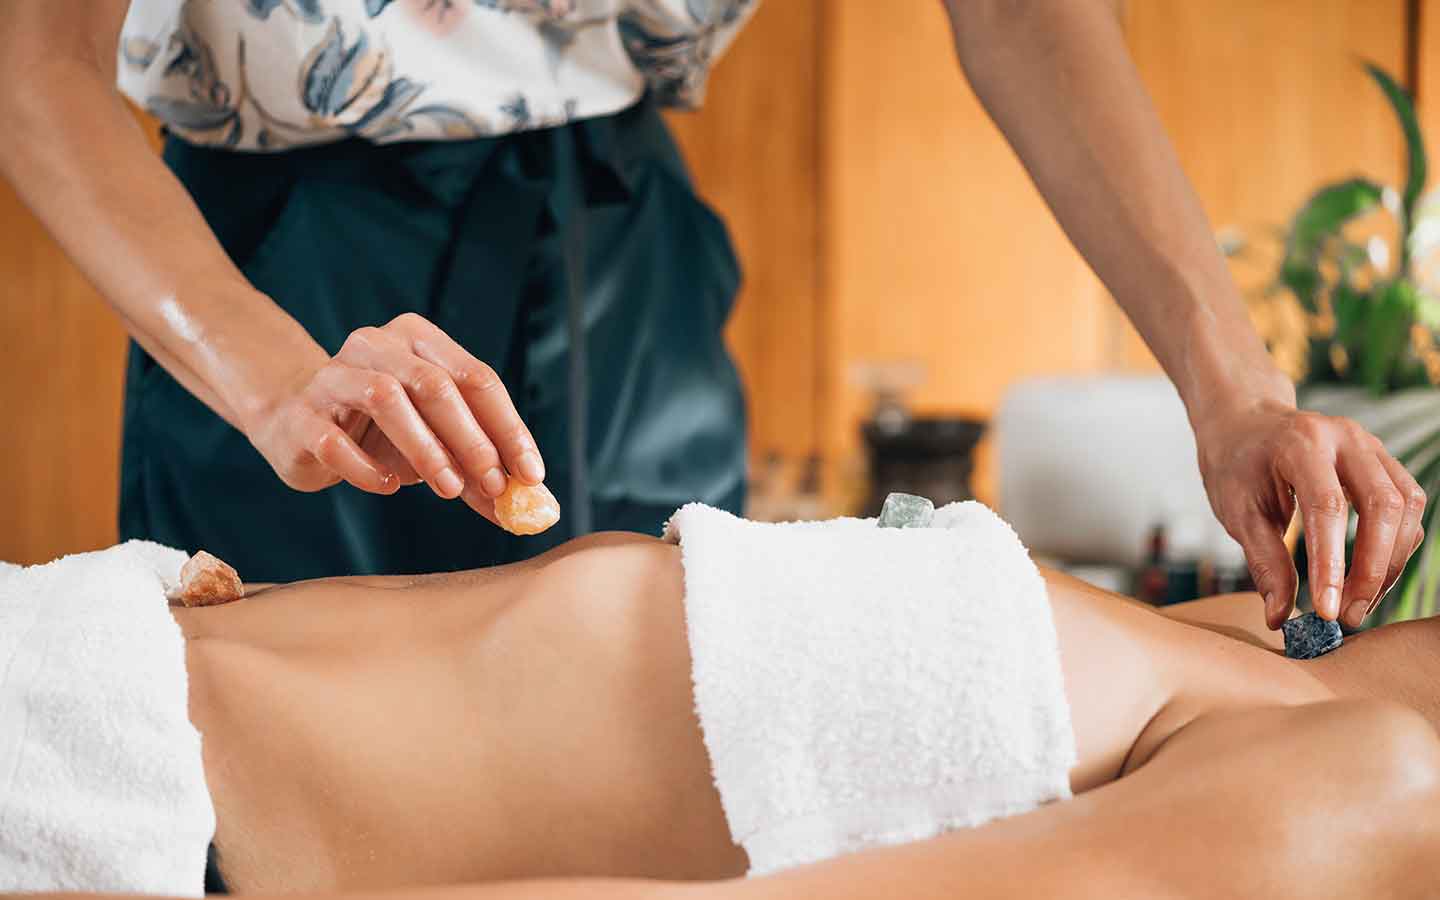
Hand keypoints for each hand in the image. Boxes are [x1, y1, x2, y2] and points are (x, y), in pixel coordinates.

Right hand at [244, 312, 543, 525]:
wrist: (296, 423)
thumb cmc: (381, 430)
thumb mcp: (436, 440)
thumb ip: (478, 466)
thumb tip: (529, 504)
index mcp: (419, 341)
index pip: (477, 378)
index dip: (508, 428)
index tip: (531, 475)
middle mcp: (375, 345)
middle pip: (435, 385)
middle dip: (472, 440)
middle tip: (493, 486)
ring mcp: (332, 377)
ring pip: (386, 399)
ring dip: (426, 449)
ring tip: (450, 488)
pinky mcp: (300, 416)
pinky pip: (335, 440)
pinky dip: (367, 467)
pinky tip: (388, 485)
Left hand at [1195, 399, 1425, 629]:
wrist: (1244, 422)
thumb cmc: (1236, 466)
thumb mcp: (1237, 512)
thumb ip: (1264, 562)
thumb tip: (1280, 617)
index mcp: (1300, 444)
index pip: (1327, 507)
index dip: (1332, 564)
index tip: (1327, 611)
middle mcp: (1345, 437)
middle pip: (1382, 505)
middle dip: (1372, 568)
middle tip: (1347, 614)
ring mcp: (1370, 444)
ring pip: (1406, 506)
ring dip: (1390, 562)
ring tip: (1358, 602)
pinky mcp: (1383, 459)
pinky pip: (1407, 504)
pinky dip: (1395, 545)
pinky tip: (1370, 576)